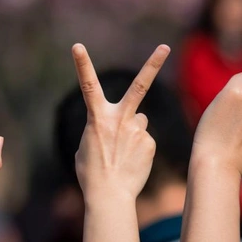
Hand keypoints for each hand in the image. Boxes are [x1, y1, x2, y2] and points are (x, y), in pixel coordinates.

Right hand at [72, 44, 169, 203]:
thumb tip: (131, 120)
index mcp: (97, 117)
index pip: (87, 85)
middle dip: (153, 64)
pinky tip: (131, 162)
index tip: (77, 46)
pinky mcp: (150, 142)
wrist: (109, 195)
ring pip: (138, 120)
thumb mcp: (89, 144)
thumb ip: (106, 126)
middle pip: (139, 85)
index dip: (81, 64)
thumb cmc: (91, 172)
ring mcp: (137, 130)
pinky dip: (139, 148)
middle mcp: (119, 118)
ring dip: (132, 131)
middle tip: (165, 47)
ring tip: (122, 153)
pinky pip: (145, 139)